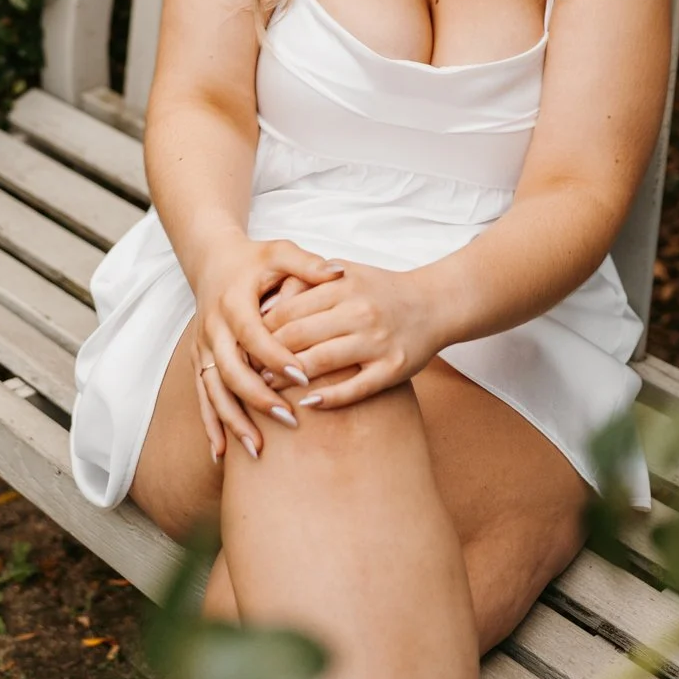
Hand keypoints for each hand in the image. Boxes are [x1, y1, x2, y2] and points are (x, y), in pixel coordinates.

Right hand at [191, 239, 344, 461]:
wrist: (213, 261)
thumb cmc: (255, 260)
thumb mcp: (280, 252)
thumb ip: (307, 264)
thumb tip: (340, 272)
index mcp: (234, 303)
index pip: (254, 335)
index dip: (276, 356)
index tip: (302, 377)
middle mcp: (213, 328)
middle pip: (231, 370)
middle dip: (258, 398)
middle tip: (289, 421)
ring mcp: (203, 348)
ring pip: (213, 391)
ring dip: (234, 421)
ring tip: (257, 449)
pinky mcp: (200, 362)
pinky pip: (203, 398)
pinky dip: (211, 426)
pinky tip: (223, 454)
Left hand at [261, 261, 440, 408]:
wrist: (435, 303)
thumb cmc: (382, 289)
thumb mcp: (348, 274)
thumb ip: (311, 281)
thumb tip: (265, 303)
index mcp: (344, 286)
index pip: (290, 308)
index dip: (261, 328)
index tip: (243, 341)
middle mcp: (360, 311)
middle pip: (300, 336)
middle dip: (267, 355)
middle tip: (246, 369)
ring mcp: (377, 341)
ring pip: (323, 362)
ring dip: (289, 378)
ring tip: (266, 387)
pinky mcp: (393, 368)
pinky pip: (356, 387)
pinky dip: (329, 398)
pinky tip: (308, 404)